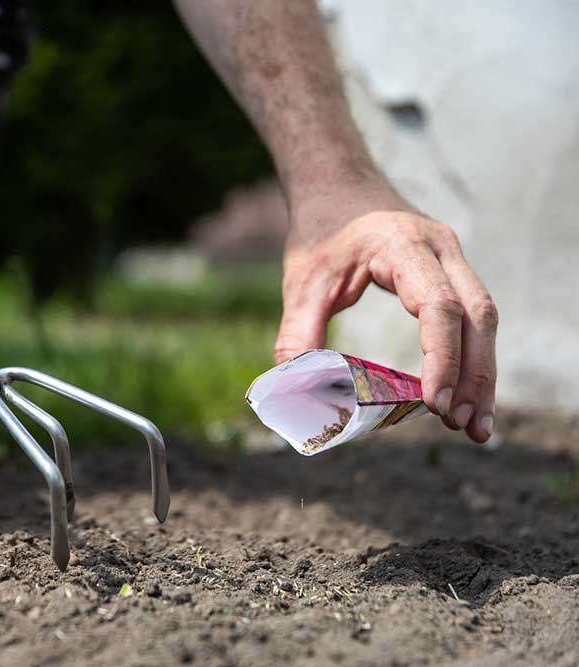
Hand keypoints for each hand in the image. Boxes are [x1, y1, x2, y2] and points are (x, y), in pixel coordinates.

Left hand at [275, 184, 497, 442]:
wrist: (336, 186)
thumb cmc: (319, 233)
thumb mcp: (302, 282)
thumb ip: (297, 334)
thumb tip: (292, 392)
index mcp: (402, 245)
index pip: (438, 306)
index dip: (441, 357)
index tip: (435, 402)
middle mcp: (440, 248)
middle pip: (476, 315)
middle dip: (475, 375)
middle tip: (466, 426)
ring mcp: (452, 258)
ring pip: (484, 318)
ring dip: (483, 373)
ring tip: (474, 426)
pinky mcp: (453, 272)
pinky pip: (474, 318)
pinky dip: (474, 358)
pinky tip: (468, 397)